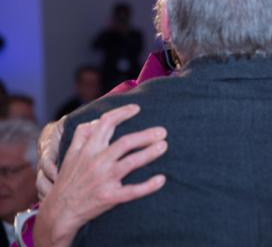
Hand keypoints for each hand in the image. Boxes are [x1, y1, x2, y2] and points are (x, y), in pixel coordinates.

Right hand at [34, 104, 167, 246]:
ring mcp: (104, 180)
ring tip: (164, 146)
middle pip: (125, 143)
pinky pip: (132, 191)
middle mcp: (96, 162)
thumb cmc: (68, 180)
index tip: (137, 108)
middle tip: (162, 131)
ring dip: (149, 153)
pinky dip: (148, 185)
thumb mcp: (70, 155)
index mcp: (88, 149)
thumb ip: (81, 136)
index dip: (122, 113)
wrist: (59, 211)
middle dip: (145, 135)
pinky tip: (161, 179)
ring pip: (131, 163)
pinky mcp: (109, 197)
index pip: (105, 124)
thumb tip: (94, 121)